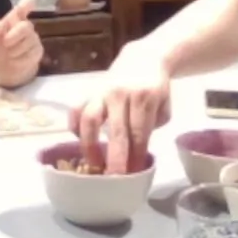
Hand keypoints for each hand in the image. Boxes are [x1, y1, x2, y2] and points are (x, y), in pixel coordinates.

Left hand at [0, 0, 43, 86]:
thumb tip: (0, 25)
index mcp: (14, 17)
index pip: (27, 4)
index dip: (28, 3)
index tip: (30, 4)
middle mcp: (26, 26)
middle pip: (26, 26)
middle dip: (15, 35)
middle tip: (5, 42)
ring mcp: (34, 39)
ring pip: (28, 42)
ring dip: (14, 50)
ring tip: (8, 54)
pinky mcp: (37, 52)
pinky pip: (30, 55)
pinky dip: (19, 60)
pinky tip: (14, 61)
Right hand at [70, 42, 170, 174]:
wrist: (142, 59)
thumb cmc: (154, 89)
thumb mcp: (163, 107)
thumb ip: (152, 128)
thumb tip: (137, 154)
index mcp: (144, 98)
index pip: (139, 133)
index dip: (135, 156)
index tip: (132, 175)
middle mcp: (121, 94)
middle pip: (117, 131)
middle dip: (115, 157)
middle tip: (113, 178)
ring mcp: (102, 91)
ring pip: (90, 118)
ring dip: (90, 144)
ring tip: (93, 162)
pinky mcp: (89, 90)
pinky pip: (76, 109)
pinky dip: (75, 126)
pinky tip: (79, 140)